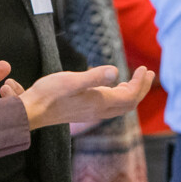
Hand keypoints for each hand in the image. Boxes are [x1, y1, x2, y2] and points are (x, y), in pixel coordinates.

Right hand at [20, 65, 153, 129]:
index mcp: (100, 103)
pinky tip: (113, 86)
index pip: (130, 96)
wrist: (32, 111)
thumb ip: (94, 77)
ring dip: (131, 92)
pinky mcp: (85, 111)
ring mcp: (92, 112)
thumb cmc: (49, 94)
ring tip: (135, 79)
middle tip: (148, 73)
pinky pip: (110, 105)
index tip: (144, 69)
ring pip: (120, 106)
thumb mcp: (72, 81)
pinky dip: (118, 95)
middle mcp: (99, 110)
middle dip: (141, 88)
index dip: (140, 83)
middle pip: (129, 103)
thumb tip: (116, 71)